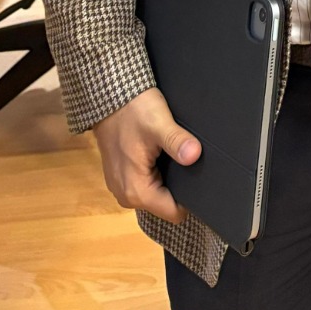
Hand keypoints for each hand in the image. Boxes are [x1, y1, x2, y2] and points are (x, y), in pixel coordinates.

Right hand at [93, 86, 200, 222]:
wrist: (110, 97)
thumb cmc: (134, 110)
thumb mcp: (158, 123)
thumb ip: (176, 141)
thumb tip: (195, 155)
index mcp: (136, 191)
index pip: (173, 212)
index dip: (190, 198)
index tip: (200, 178)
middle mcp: (127, 195)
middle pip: (166, 203)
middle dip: (180, 186)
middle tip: (188, 161)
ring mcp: (123, 186)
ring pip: (158, 193)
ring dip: (169, 177)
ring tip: (176, 155)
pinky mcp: (124, 176)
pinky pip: (149, 182)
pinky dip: (158, 172)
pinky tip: (164, 154)